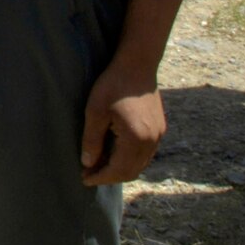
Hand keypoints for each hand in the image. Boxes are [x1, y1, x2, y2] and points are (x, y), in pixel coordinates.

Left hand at [81, 62, 165, 184]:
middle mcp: (152, 142)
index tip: (84, 179)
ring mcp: (158, 135)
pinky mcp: (159, 128)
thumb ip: (92, 140)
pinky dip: (129, 158)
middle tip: (89, 174)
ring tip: (99, 165)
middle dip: (110, 176)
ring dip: (120, 168)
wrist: (137, 65)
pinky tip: (114, 152)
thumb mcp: (95, 112)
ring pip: (140, 163)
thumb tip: (88, 164)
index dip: (101, 177)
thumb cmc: (113, 85)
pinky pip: (145, 153)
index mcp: (136, 140)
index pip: (119, 170)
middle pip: (131, 171)